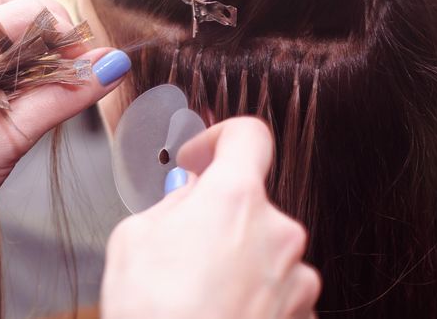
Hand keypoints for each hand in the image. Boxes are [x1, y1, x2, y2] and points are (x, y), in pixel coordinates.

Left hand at [0, 0, 129, 284]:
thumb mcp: (7, 141)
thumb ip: (61, 98)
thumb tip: (112, 65)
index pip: (17, 10)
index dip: (60, 29)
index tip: (85, 63)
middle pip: (3, 1)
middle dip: (46, 22)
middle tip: (72, 61)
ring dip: (34, 42)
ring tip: (55, 79)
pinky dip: (22, 62)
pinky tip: (36, 91)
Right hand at [101, 117, 320, 318]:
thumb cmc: (151, 315)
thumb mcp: (134, 239)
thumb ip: (174, 204)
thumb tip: (191, 197)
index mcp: (236, 198)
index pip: (249, 136)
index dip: (221, 139)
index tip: (201, 159)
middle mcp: (277, 231)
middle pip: (252, 203)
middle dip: (220, 218)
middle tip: (182, 248)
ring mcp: (295, 277)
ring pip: (266, 251)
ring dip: (239, 262)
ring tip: (198, 294)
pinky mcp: (302, 314)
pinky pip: (278, 292)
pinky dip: (254, 299)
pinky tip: (220, 315)